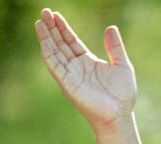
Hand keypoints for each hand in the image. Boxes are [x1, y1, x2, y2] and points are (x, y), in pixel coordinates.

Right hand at [35, 8, 136, 130]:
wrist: (119, 115)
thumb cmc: (121, 95)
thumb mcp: (121, 64)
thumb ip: (115, 47)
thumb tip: (111, 28)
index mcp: (87, 62)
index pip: (71, 41)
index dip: (63, 28)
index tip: (55, 14)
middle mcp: (75, 67)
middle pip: (60, 44)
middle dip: (52, 28)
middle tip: (44, 12)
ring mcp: (70, 76)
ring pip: (54, 53)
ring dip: (46, 38)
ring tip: (39, 22)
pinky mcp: (68, 84)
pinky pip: (55, 67)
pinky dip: (49, 54)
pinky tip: (44, 43)